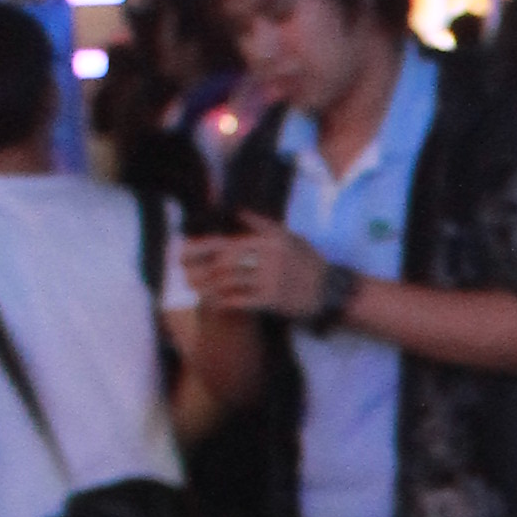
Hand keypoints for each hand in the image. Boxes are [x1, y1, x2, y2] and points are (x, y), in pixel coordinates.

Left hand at [182, 222, 332, 321]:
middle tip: (189, 275)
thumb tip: (238, 212)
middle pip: (225, 262)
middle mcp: (270, 257)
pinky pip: (241, 301)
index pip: (229, 242)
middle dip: (204, 269)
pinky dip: (225, 303)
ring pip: (230, 281)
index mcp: (270, 240)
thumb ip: (263, 225)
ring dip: (210, 287)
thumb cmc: (309, 263)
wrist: (330, 291)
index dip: (204, 248)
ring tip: (198, 290)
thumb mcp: (290, 237)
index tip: (186, 253)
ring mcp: (271, 279)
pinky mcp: (273, 300)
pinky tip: (216, 304)